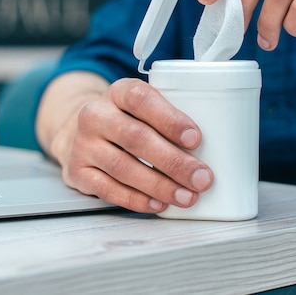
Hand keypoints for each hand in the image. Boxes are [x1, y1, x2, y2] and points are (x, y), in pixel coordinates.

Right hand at [46, 75, 212, 213]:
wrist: (81, 132)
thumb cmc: (129, 119)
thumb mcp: (145, 106)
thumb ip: (171, 115)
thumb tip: (218, 145)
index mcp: (120, 91)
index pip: (142, 99)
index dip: (169, 119)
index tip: (196, 139)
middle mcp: (96, 114)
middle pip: (136, 138)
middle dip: (174, 161)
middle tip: (202, 178)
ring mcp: (83, 144)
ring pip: (123, 167)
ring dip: (160, 186)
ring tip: (187, 196)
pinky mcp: (77, 171)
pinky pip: (108, 189)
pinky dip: (137, 200)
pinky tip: (159, 205)